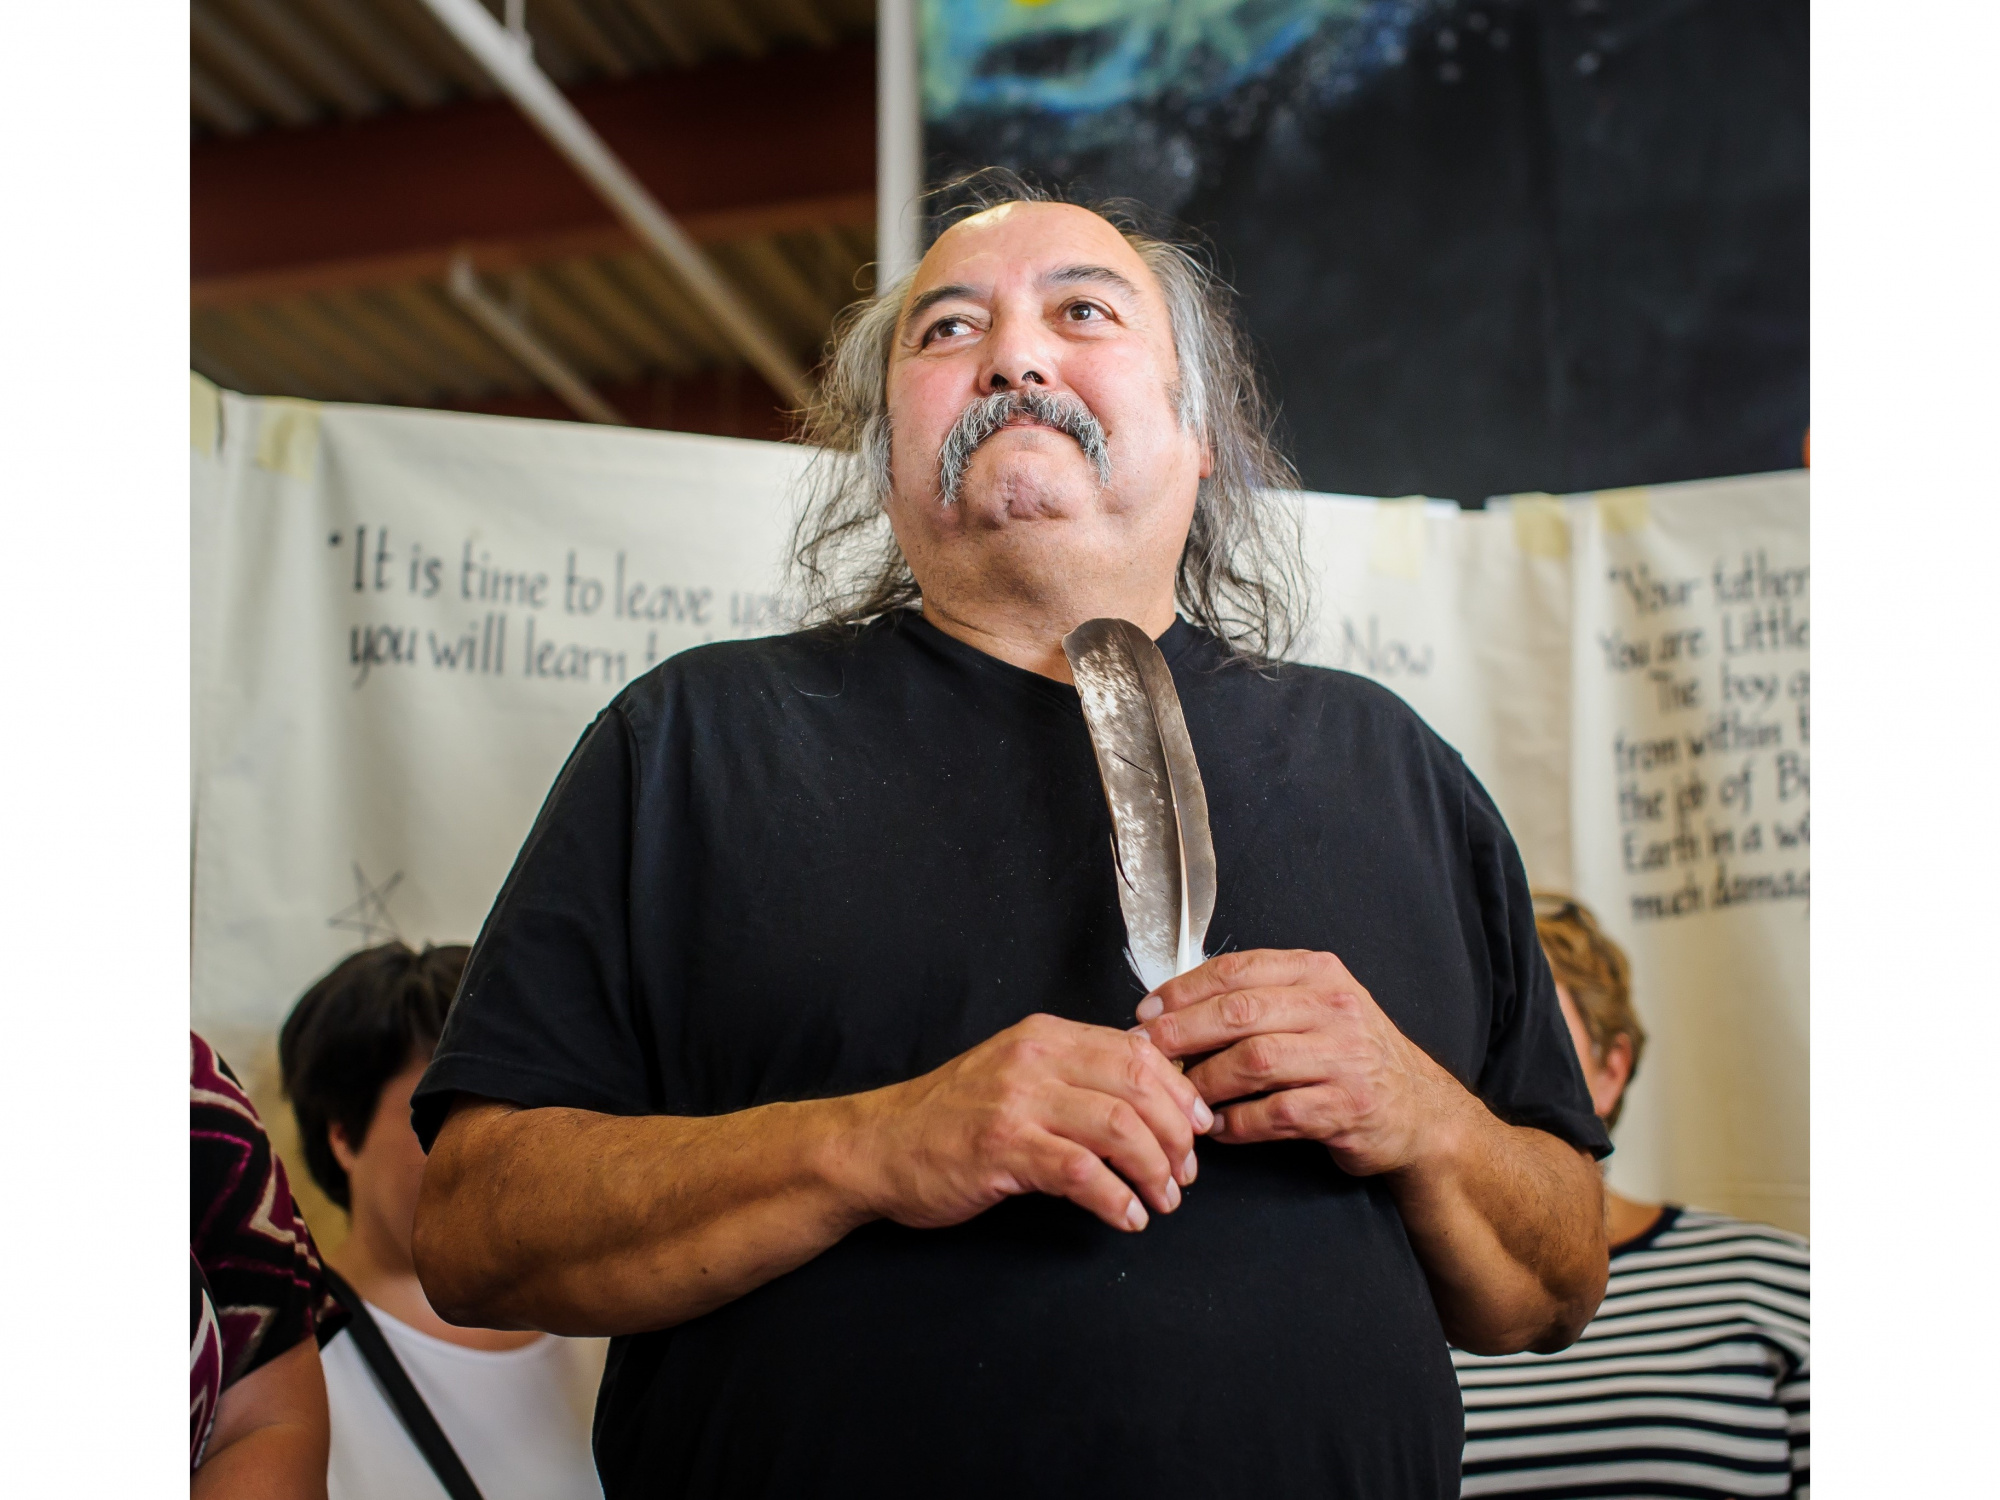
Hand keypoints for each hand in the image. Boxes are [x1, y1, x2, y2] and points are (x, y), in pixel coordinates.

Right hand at [849, 1014, 1215, 1233]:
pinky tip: (1126, 1217)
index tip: (1198, 1128)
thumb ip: (1074, 1074)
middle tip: (1186, 1173)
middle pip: (1138, 1087)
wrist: (878, 1146)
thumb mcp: (1016, 1075)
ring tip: (1162, 1200)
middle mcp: (1035, 1059)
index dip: (1180, 1094)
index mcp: (1045, 1036)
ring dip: (1154, 1171)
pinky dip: (1116, 1199)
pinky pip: (1082, 1173)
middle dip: (1176, 1135)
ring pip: (1119, 1127)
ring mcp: (1017, 1102)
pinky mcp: (1003, 1148)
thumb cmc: (950, 1119)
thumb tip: (1148, 1087)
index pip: (1138, 1053)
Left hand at [1134, 949, 1474, 1177]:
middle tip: (1146, 1052)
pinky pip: (1276, 1114)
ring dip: (1206, 1081)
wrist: (1419, 1111)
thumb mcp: (1315, 1007)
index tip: (1147, 1012)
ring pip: (1253, 1062)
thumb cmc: (1350, 1056)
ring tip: (1181, 1096)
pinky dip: (1238, 1123)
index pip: (1237, 969)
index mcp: (1317, 973)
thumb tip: (1174, 1009)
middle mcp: (1334, 1008)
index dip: (1183, 990)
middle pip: (1238, 1012)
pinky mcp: (1347, 1107)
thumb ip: (1258, 999)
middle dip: (1182, 1032)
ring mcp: (1344, 1058)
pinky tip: (1218, 1128)